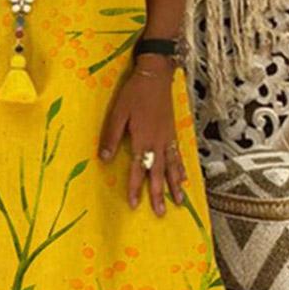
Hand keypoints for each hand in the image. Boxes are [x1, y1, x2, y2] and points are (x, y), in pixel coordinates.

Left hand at [98, 55, 187, 213]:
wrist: (156, 76)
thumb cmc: (134, 93)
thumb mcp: (118, 112)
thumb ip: (112, 136)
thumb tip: (104, 158)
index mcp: (142, 139)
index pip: (138, 169)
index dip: (136, 187)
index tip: (135, 204)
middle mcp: (157, 142)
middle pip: (158, 173)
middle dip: (158, 194)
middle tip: (160, 213)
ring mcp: (168, 138)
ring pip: (172, 167)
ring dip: (174, 186)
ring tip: (178, 202)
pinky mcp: (173, 133)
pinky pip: (179, 156)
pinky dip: (181, 169)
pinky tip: (184, 178)